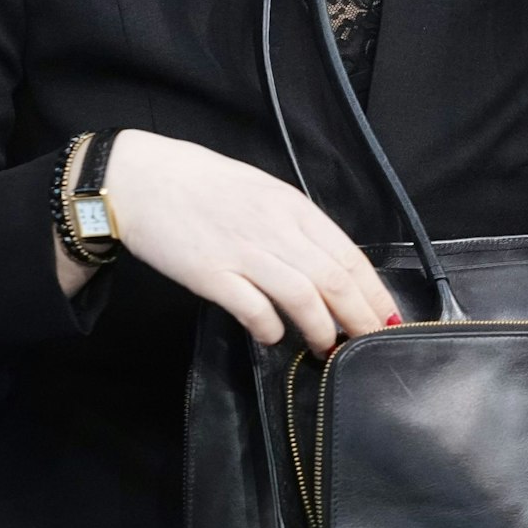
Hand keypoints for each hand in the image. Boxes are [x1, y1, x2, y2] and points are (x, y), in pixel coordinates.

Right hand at [60, 129, 399, 353]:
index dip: (374, 291)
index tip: (389, 317)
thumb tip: (325, 265)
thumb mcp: (258, 190)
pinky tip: (275, 336)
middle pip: (334, 280)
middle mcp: (273, 228)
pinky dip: (271, 328)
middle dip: (360, 317)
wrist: (138, 179)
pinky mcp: (211, 275)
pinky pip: (254, 309)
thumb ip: (292, 223)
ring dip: (322, 329)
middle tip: (371, 343)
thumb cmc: (199, 184)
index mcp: (289, 206)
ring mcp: (242, 252)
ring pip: (303, 297)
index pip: (348, 254)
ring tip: (328, 347)